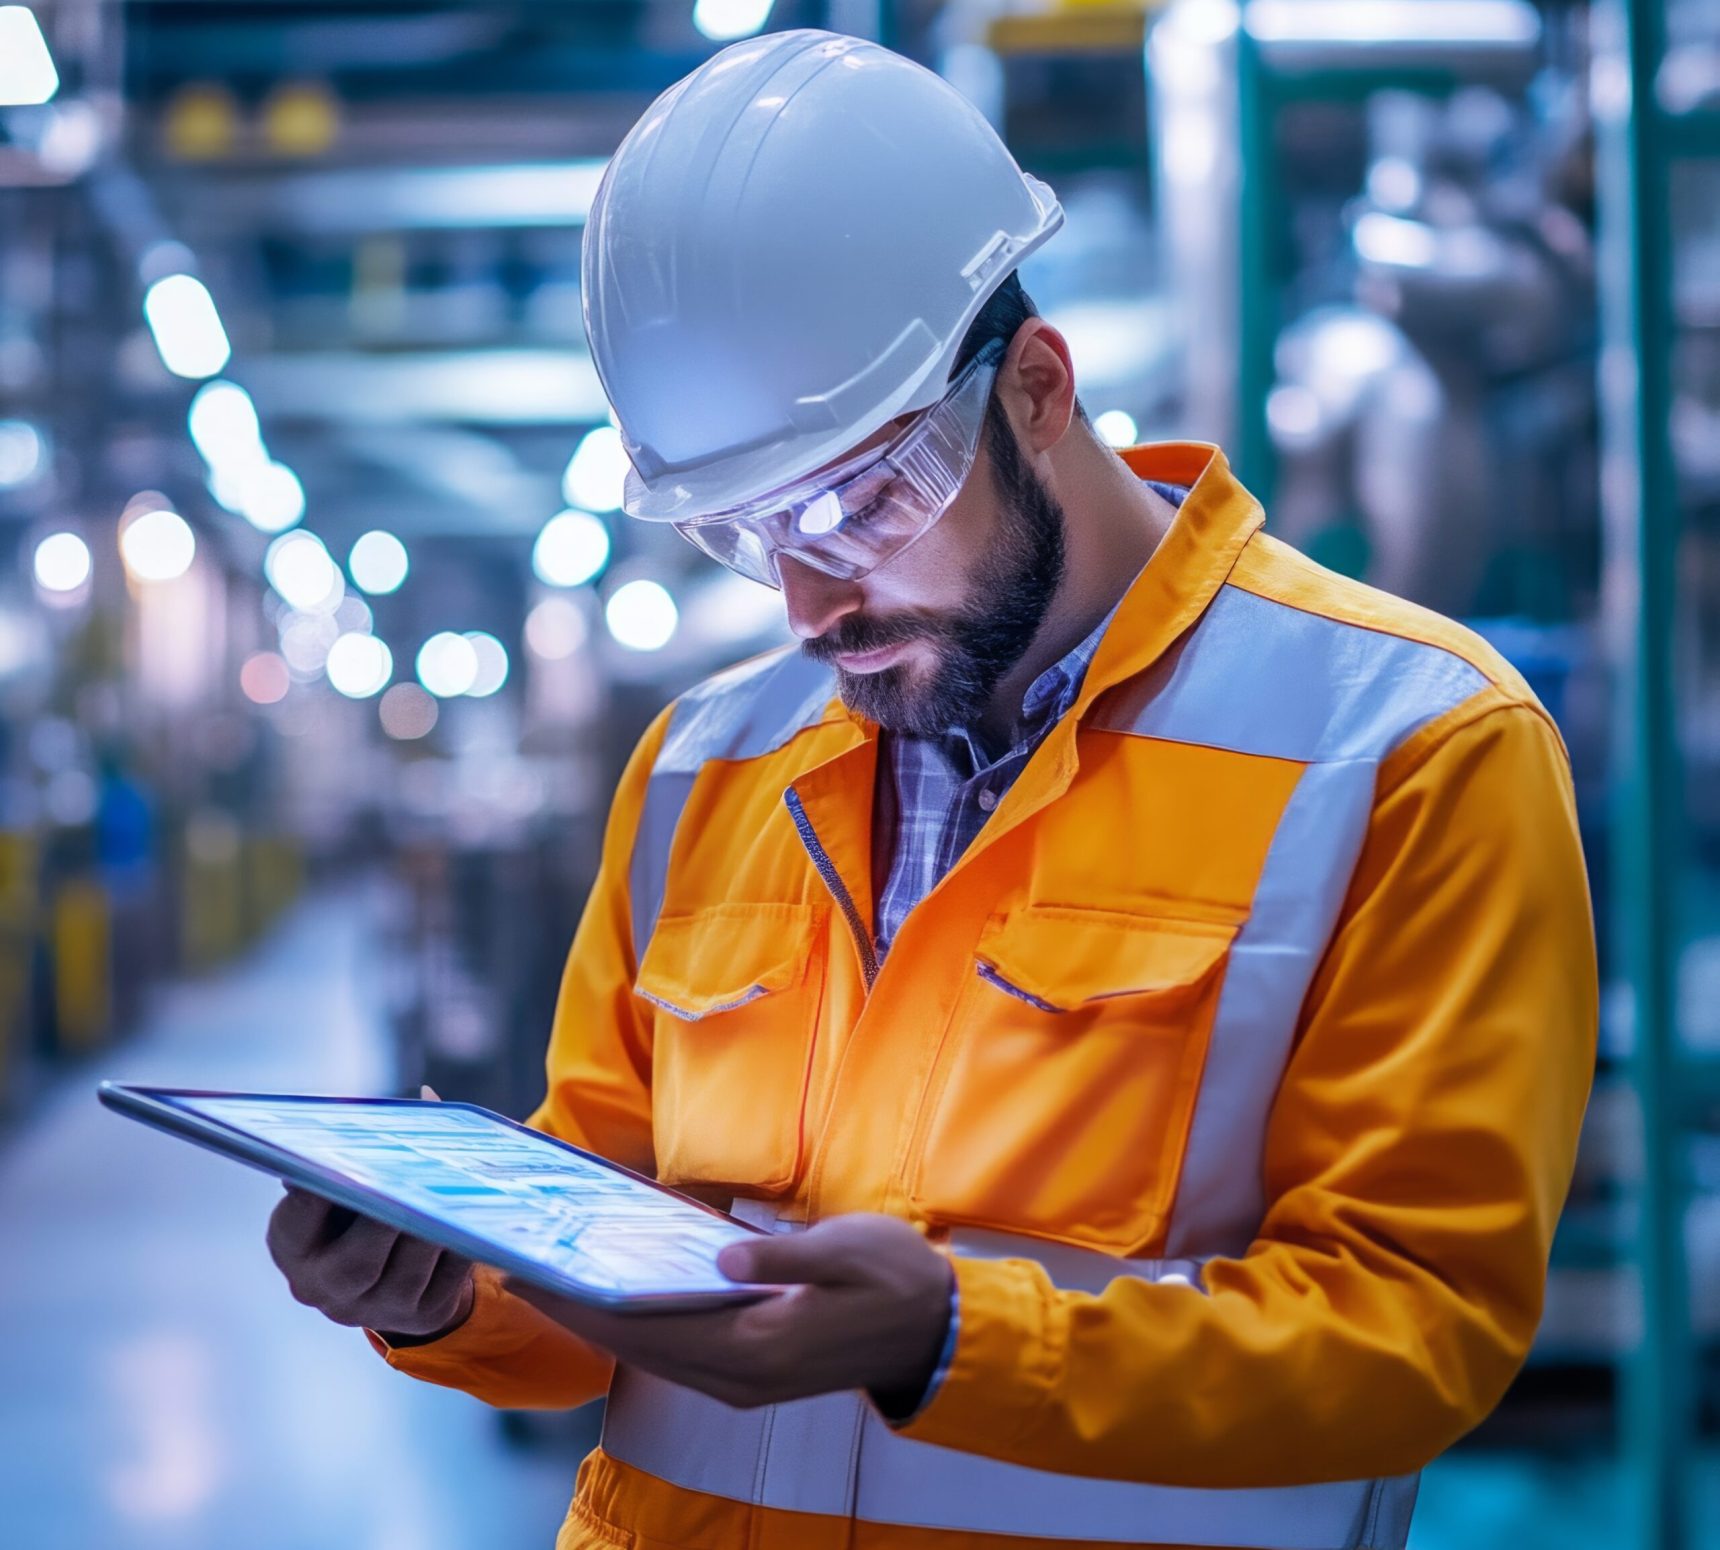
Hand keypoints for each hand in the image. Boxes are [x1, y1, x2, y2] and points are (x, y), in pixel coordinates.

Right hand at [263, 1085, 473, 1344]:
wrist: (388, 1281)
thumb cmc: (359, 1213)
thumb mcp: (344, 1190)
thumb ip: (363, 1152)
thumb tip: (425, 1100)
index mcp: (294, 1247)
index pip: (295, 1224)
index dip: (313, 1197)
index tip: (334, 1163)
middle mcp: (326, 1288)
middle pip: (357, 1263)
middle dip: (386, 1221)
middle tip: (411, 1181)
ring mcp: (376, 1309)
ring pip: (409, 1273)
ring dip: (433, 1230)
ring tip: (453, 1191)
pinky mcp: (424, 1317)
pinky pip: (447, 1280)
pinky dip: (462, 1244)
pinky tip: (475, 1214)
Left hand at [501, 1213, 954, 1410]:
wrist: (935, 1331)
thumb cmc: (895, 1280)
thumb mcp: (848, 1252)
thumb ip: (785, 1257)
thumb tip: (725, 1256)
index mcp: (758, 1350)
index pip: (651, 1327)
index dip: (588, 1304)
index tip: (536, 1277)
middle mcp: (739, 1377)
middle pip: (638, 1347)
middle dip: (577, 1313)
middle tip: (520, 1275)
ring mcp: (744, 1381)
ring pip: (653, 1354)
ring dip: (601, 1323)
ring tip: (555, 1286)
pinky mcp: (752, 1371)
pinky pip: (677, 1354)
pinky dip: (638, 1329)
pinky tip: (619, 1300)